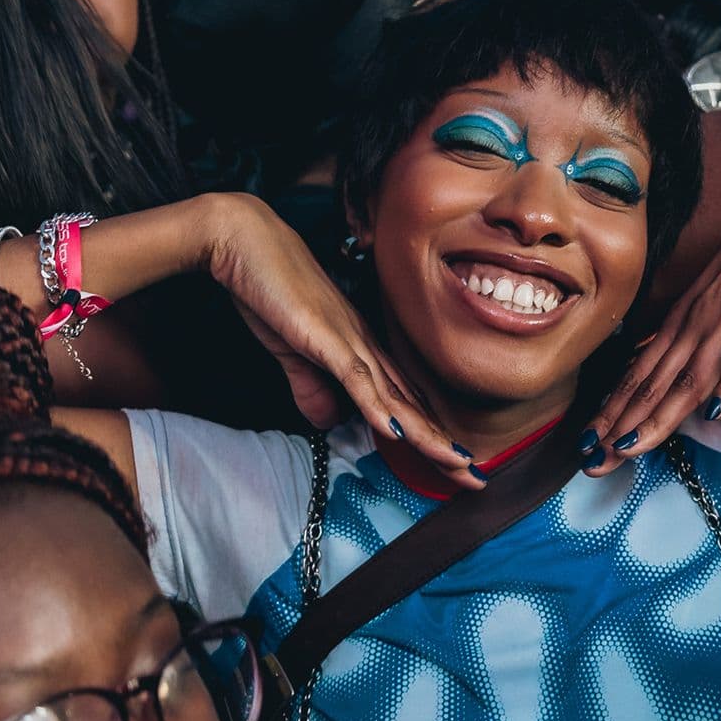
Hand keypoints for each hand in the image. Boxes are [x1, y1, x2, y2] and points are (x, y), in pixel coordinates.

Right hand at [202, 195, 479, 486]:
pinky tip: (399, 432)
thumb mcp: (291, 350)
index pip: (401, 400)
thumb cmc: (268, 288)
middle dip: (444, 445)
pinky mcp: (324, 335)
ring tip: (458, 465)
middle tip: (476, 480)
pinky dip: (380, 406)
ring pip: (395, 396)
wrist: (244, 240)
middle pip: (411, 404)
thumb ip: (311, 385)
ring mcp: (348, 339)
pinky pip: (357, 377)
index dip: (429, 435)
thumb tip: (330, 420)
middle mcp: (363, 345)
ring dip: (427, 434)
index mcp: (357, 349)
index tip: (453, 465)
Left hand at [585, 180, 720, 466]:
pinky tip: (716, 412)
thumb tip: (720, 413)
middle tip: (591, 461)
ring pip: (686, 376)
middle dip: (620, 425)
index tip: (589, 445)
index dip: (613, 412)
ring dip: (657, 415)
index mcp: (681, 325)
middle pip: (652, 384)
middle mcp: (694, 326)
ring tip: (630, 448)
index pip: (639, 375)